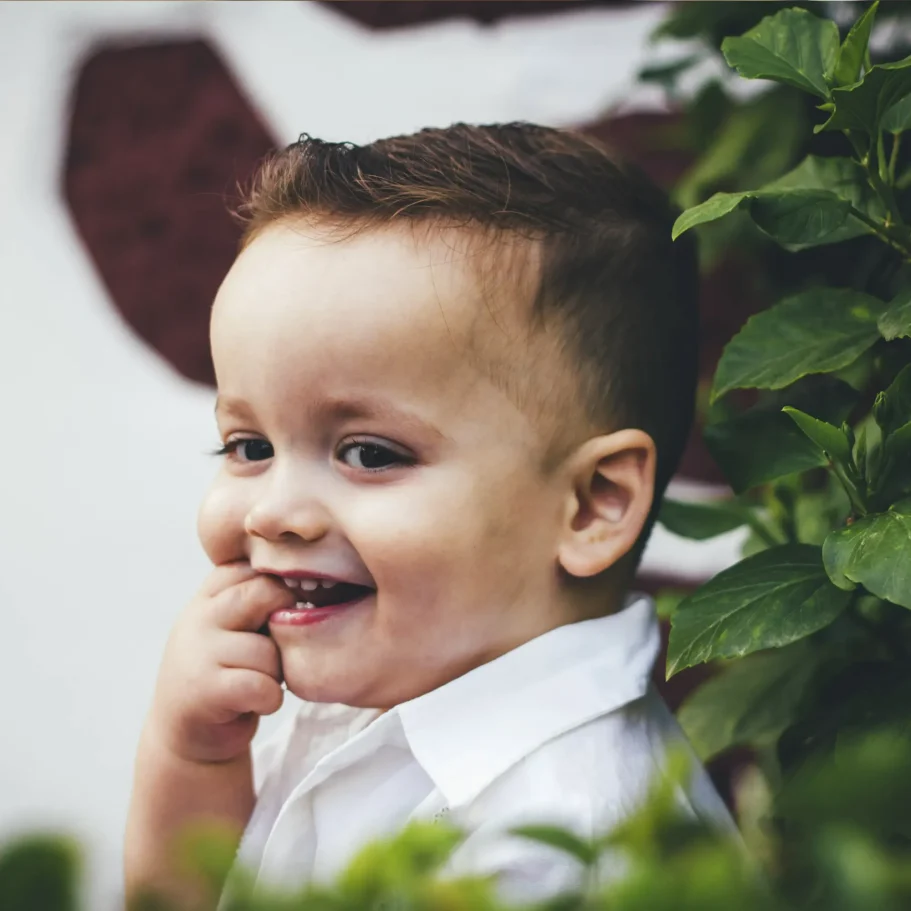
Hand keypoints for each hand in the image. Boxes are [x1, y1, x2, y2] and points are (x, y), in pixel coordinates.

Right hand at [146, 561, 296, 763]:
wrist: (187, 732)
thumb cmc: (227, 670)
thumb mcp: (234, 624)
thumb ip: (258, 598)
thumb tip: (311, 579)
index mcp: (209, 594)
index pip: (258, 567)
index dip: (283, 589)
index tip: (285, 613)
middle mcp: (198, 616)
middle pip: (265, 594)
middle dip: (285, 623)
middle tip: (276, 649)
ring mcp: (199, 651)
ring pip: (268, 648)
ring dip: (276, 671)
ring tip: (258, 679)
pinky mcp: (206, 689)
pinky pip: (262, 685)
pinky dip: (269, 699)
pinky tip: (254, 702)